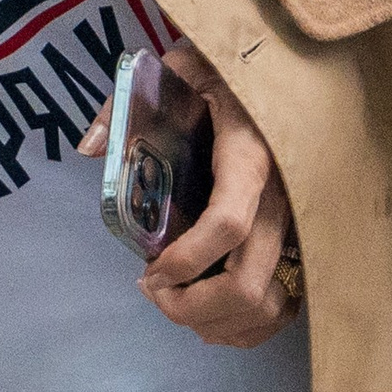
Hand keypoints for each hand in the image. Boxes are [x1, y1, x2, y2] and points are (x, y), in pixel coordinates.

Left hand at [82, 38, 298, 350]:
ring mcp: (297, 226)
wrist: (286, 71)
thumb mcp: (178, 65)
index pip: (227, 225)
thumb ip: (128, 102)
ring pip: (268, 305)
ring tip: (173, 302)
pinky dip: (246, 326)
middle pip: (248, 284)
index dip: (186, 260)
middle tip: (150, 290)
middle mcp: (282, 199)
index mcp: (251, 156)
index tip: (147, 272)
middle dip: (191, 306)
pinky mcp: (302, 242)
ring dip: (215, 322)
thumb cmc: (227, 70)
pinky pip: (285, 304)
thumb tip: (90, 147)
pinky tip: (208, 315)